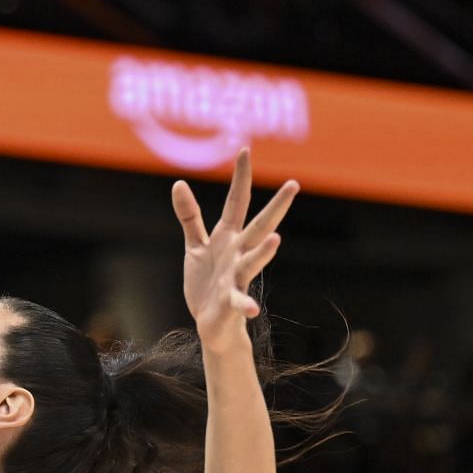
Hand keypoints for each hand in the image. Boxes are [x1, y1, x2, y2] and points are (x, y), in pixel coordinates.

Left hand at [171, 149, 296, 346]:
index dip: (239, 177)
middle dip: (275, 206)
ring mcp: (237, 277)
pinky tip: (251, 310)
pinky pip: (239, 302)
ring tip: (277, 240)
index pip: (236, 202)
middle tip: (294, 185)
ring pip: (253, 261)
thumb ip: (190, 216)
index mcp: (227, 238)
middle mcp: (237, 254)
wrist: (212, 323)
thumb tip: (178, 183)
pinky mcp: (230, 302)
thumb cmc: (207, 283)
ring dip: (264, 252)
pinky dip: (245, 305)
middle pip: (258, 226)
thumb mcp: (195, 246)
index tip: (244, 149)